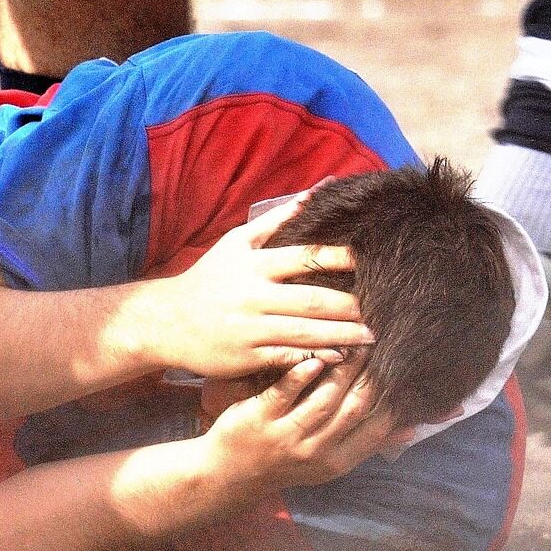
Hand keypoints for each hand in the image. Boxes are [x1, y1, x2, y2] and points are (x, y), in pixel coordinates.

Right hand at [128, 192, 374, 378]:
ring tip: (371, 337)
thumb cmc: (208, 278)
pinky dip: (315, 358)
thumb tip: (316, 191)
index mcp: (254, 265)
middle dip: (350, 306)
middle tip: (382, 308)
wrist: (167, 321)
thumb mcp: (236, 243)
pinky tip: (339, 359)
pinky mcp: (246, 357)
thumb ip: (277, 220)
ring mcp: (250, 329)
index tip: (369, 260)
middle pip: (312, 300)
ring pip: (305, 333)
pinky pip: (287, 358)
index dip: (339, 259)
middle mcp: (253, 296)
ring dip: (342, 336)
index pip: (304, 258)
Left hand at [202, 356, 399, 490]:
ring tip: (354, 342)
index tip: (401, 369)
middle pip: (354, 408)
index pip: (377, 427)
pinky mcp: (259, 419)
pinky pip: (285, 392)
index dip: (392, 398)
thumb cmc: (288, 461)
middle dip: (371, 375)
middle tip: (380, 344)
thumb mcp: (330, 461)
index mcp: (337, 462)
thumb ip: (367, 443)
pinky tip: (316, 354)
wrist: (230, 475)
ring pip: (324, 399)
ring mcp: (287, 436)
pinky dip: (302, 373)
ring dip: (343, 369)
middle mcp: (315, 452)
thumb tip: (413, 429)